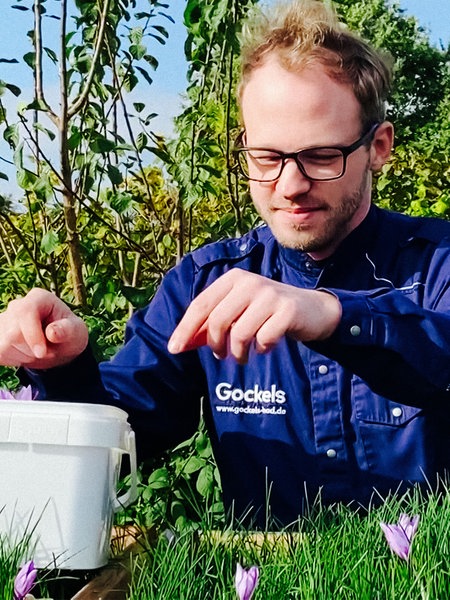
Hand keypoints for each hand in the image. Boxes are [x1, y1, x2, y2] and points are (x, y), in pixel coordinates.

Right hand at [0, 288, 88, 368]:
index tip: (42, 352)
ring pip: (5, 345)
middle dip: (31, 349)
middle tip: (48, 350)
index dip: (31, 334)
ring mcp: (4, 320)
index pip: (25, 311)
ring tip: (38, 351)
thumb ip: (67, 330)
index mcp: (39, 298)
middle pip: (13, 333)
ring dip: (24, 356)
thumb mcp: (76, 332)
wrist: (59, 346)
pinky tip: (26, 354)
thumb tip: (52, 332)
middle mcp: (17, 305)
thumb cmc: (69, 334)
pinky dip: (13, 360)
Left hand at [168, 268, 341, 362]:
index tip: (174, 349)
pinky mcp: (287, 311)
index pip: (200, 305)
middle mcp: (250, 282)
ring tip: (242, 357)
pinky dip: (261, 350)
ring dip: (237, 353)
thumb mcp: (240, 310)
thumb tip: (182, 343)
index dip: (185, 329)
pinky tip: (265, 348)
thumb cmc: (268, 312)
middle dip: (215, 345)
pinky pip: (263, 339)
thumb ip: (213, 321)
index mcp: (233, 279)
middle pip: (217, 321)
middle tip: (221, 356)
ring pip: (239, 334)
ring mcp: (270, 295)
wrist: (313, 310)